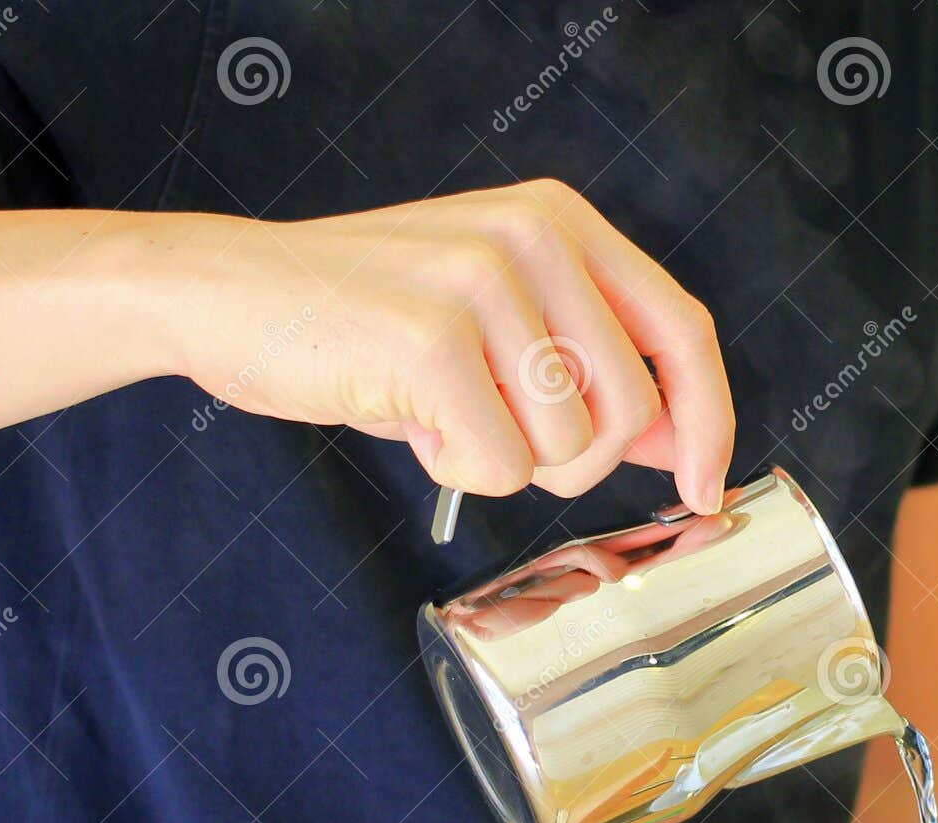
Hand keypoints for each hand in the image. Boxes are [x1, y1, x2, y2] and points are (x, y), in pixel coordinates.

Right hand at [161, 179, 734, 513]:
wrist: (230, 295)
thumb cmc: (366, 321)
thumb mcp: (499, 323)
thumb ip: (590, 365)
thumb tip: (684, 442)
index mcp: (562, 222)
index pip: (681, 330)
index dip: (707, 420)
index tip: (704, 485)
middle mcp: (535, 236)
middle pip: (630, 414)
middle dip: (570, 460)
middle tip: (496, 433)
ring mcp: (484, 282)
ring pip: (568, 450)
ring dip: (503, 462)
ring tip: (440, 411)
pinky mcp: (434, 339)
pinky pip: (497, 466)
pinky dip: (454, 470)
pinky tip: (409, 420)